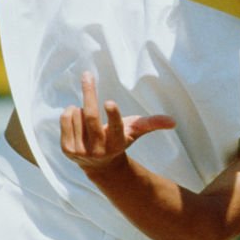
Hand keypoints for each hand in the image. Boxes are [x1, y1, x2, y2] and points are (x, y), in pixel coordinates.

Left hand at [60, 73, 175, 172]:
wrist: (99, 164)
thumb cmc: (119, 138)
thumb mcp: (135, 130)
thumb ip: (152, 123)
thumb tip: (173, 122)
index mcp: (117, 142)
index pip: (115, 128)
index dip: (113, 115)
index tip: (110, 102)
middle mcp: (99, 149)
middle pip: (91, 116)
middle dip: (89, 93)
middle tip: (87, 75)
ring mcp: (81, 151)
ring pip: (77, 114)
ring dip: (81, 107)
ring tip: (87, 114)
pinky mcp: (67, 149)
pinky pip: (66, 119)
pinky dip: (71, 112)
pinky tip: (77, 118)